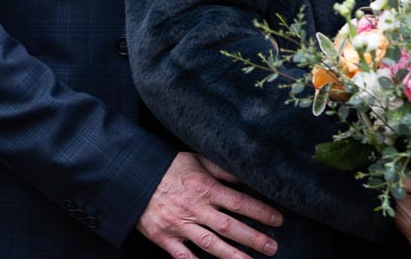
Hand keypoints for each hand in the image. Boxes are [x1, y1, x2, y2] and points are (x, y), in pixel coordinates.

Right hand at [137, 151, 283, 257]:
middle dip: (252, 238)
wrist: (133, 177)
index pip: (239, 202)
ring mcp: (180, 225)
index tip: (278, 220)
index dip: (260, 212)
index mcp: (205, 188)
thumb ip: (222, 169)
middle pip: (229, 226)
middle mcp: (195, 208)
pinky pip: (183, 256)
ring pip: (210, 244)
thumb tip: (246, 172)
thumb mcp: (197, 161)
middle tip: (273, 247)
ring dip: (232, 256)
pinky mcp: (165, 238)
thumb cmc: (169, 169)